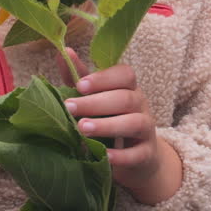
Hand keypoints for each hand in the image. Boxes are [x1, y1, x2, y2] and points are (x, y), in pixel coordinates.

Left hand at [60, 49, 182, 204]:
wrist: (137, 158)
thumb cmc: (110, 120)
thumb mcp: (97, 99)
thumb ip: (81, 78)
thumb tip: (63, 52)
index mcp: (129, 88)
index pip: (125, 75)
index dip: (104, 78)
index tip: (80, 85)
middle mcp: (141, 105)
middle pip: (125, 99)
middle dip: (96, 103)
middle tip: (69, 108)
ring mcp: (147, 130)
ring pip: (134, 122)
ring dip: (107, 125)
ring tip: (82, 128)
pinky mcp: (147, 155)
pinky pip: (138, 153)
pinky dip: (121, 155)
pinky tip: (104, 156)